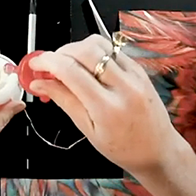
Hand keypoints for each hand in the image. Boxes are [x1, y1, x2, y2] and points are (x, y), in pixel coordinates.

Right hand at [29, 35, 189, 176]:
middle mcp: (123, 87)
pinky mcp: (139, 69)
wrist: (158, 151)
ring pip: (99, 44)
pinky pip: (112, 50)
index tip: (36, 64)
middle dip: (60, 52)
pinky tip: (87, 67)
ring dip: (77, 48)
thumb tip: (40, 84)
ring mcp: (134, 75)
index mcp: (107, 108)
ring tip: (68, 65)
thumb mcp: (87, 130)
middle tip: (50, 65)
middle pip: (85, 50)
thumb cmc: (124, 147)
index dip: (47, 62)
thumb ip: (63, 100)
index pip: (70, 71)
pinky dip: (94, 52)